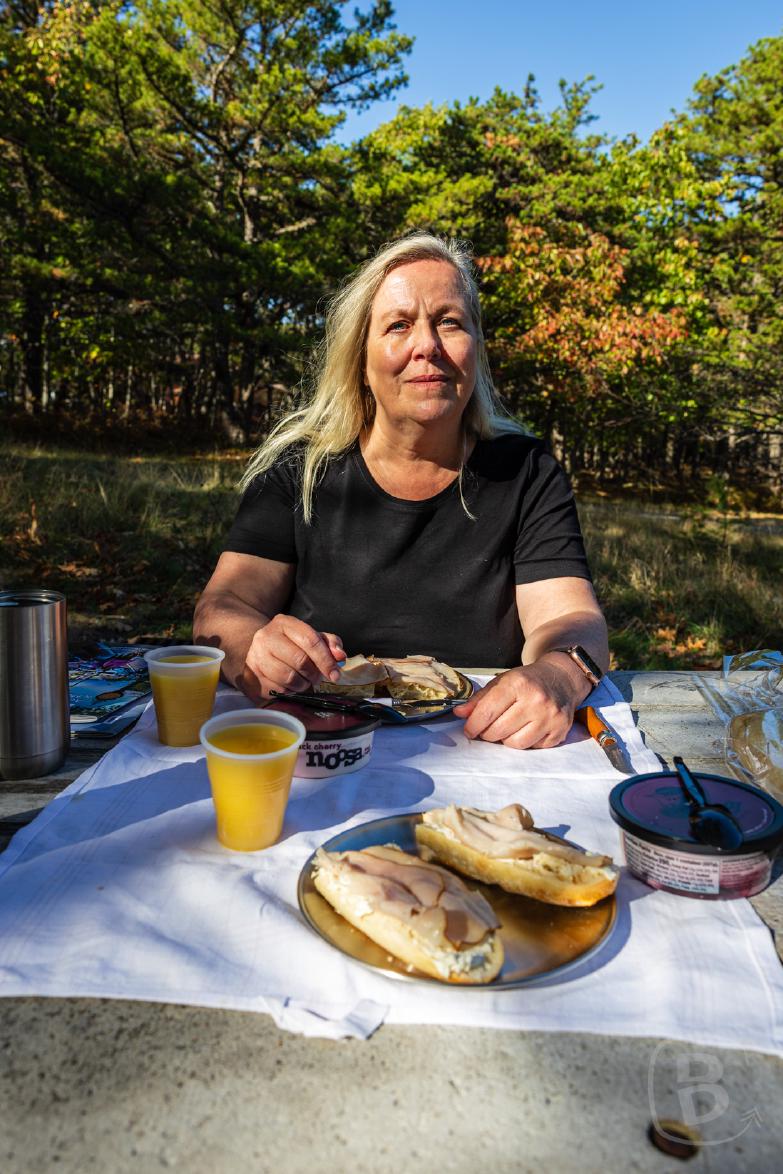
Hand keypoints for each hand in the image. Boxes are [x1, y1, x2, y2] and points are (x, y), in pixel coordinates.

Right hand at [240, 615, 344, 699]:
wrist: (261, 651)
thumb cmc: (291, 644)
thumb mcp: (311, 638)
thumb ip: (329, 644)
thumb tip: (340, 656)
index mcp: (284, 623)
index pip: (310, 641)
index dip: (326, 660)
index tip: (335, 674)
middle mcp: (266, 636)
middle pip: (300, 660)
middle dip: (314, 674)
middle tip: (318, 678)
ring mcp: (256, 656)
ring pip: (288, 677)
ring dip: (302, 684)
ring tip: (304, 681)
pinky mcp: (252, 674)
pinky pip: (278, 690)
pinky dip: (289, 691)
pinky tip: (290, 685)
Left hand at [453, 661, 583, 748]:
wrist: (562, 679)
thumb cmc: (527, 681)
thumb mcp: (502, 682)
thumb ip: (479, 699)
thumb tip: (459, 714)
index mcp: (518, 684)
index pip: (487, 713)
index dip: (473, 726)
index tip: (469, 730)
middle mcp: (536, 700)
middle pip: (498, 731)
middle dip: (487, 734)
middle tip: (488, 729)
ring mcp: (550, 717)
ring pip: (515, 744)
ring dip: (506, 740)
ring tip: (507, 728)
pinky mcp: (559, 731)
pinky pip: (532, 748)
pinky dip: (525, 742)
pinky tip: (526, 729)